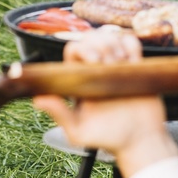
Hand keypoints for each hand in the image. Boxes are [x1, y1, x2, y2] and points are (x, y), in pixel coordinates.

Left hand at [32, 28, 177, 177]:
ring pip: (110, 36)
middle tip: (111, 62)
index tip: (95, 62)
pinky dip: (131, 44)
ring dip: (116, 43)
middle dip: (101, 43)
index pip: (74, 50)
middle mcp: (95, 70)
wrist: (140, 141)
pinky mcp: (134, 65)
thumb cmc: (107, 139)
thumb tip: (38, 99)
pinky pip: (130, 42)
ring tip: (123, 62)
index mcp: (79, 80)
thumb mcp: (79, 132)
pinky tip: (133, 59)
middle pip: (91, 38)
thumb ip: (60, 114)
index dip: (83, 49)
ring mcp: (115, 66)